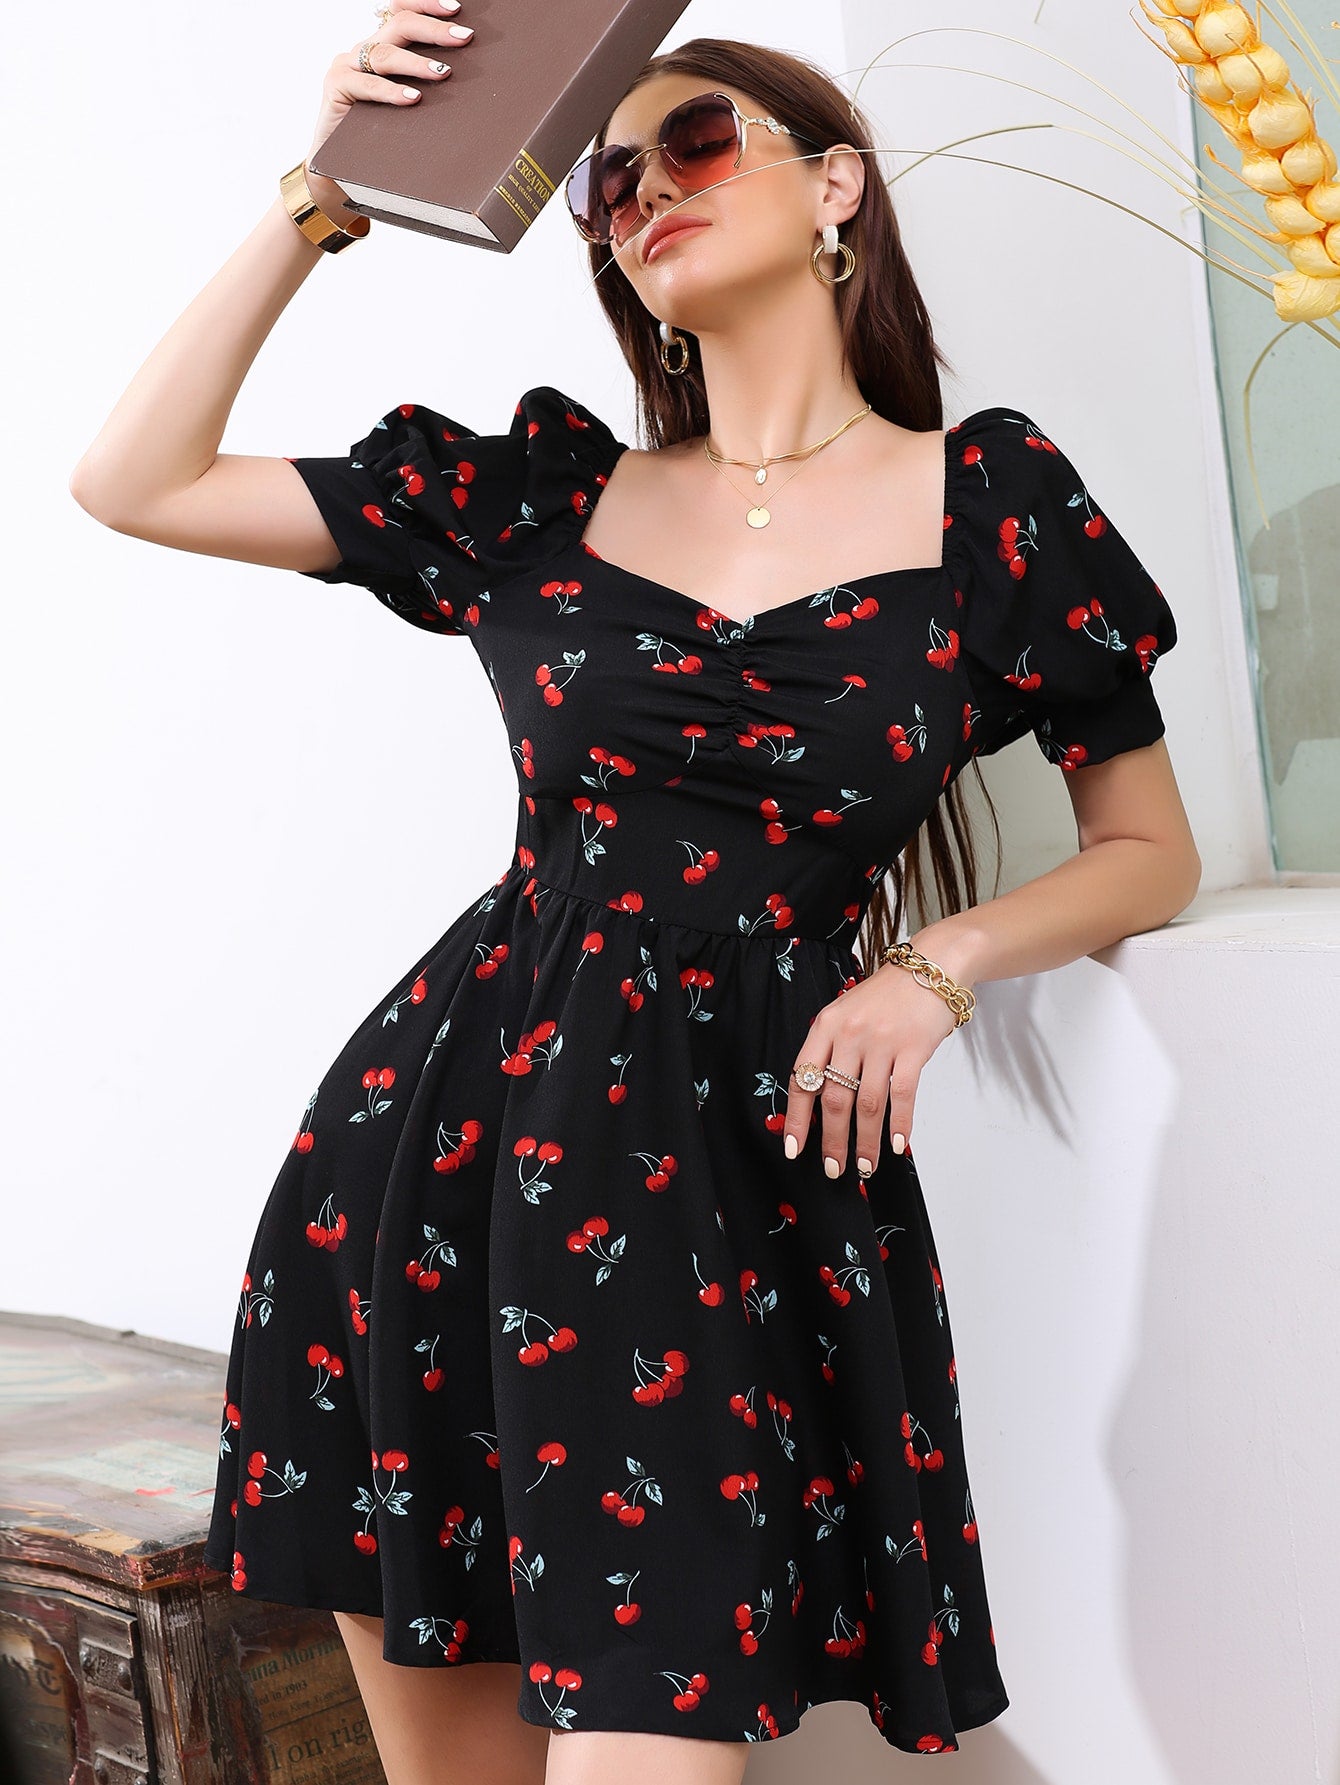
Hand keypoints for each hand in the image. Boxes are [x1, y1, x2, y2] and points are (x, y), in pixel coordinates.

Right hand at [306, 0, 476, 203]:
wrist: (337, 167)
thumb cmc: (375, 139)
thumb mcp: (404, 109)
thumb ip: (423, 90)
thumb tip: (463, 87)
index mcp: (380, 49)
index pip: (401, 12)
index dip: (426, 6)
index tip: (457, 8)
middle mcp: (363, 51)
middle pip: (399, 25)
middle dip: (434, 29)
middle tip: (464, 38)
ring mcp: (347, 66)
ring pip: (385, 54)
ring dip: (418, 62)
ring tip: (444, 72)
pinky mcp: (336, 87)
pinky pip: (367, 85)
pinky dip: (391, 91)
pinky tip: (413, 97)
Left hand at [782, 958, 963, 1178]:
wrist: (931, 967)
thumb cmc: (885, 996)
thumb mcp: (846, 1012)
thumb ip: (830, 1048)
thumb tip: (818, 1099)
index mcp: (826, 1026)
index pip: (803, 1079)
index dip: (797, 1118)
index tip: (794, 1148)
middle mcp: (849, 1034)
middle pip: (834, 1098)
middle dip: (831, 1140)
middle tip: (833, 1168)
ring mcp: (881, 1041)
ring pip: (868, 1104)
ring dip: (865, 1141)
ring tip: (865, 1166)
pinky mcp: (913, 1048)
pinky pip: (902, 1094)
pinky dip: (899, 1124)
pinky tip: (896, 1144)